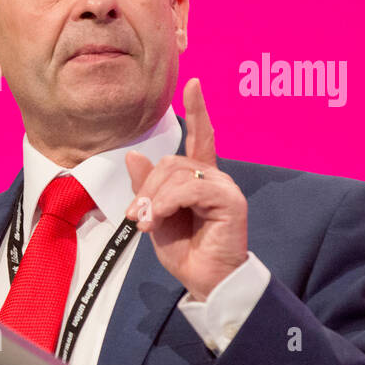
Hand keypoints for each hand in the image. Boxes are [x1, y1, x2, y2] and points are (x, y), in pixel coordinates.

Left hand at [124, 78, 247, 301]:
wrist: (204, 281)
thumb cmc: (184, 251)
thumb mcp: (156, 216)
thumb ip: (147, 187)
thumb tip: (134, 153)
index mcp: (198, 178)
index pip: (200, 136)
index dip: (196, 110)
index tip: (193, 83)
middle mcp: (213, 176)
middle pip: (171, 160)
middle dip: (146, 188)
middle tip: (136, 217)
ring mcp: (223, 186)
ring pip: (177, 172)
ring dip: (154, 199)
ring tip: (146, 224)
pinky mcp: (230, 200)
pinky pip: (191, 188)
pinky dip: (169, 202)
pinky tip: (160, 219)